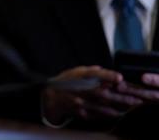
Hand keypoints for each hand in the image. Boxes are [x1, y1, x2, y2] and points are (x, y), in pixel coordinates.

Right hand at [42, 65, 157, 124]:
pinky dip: (109, 114)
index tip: (120, 78)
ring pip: (103, 106)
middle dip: (120, 97)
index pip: (94, 74)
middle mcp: (79, 90)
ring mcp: (80, 103)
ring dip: (118, 107)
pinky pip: (98, 115)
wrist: (51, 97)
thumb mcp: (76, 71)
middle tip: (134, 99)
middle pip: (103, 94)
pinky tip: (117, 113)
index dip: (107, 76)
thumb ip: (92, 71)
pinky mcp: (81, 113)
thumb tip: (106, 71)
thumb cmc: (65, 82)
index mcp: (78, 76)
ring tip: (130, 107)